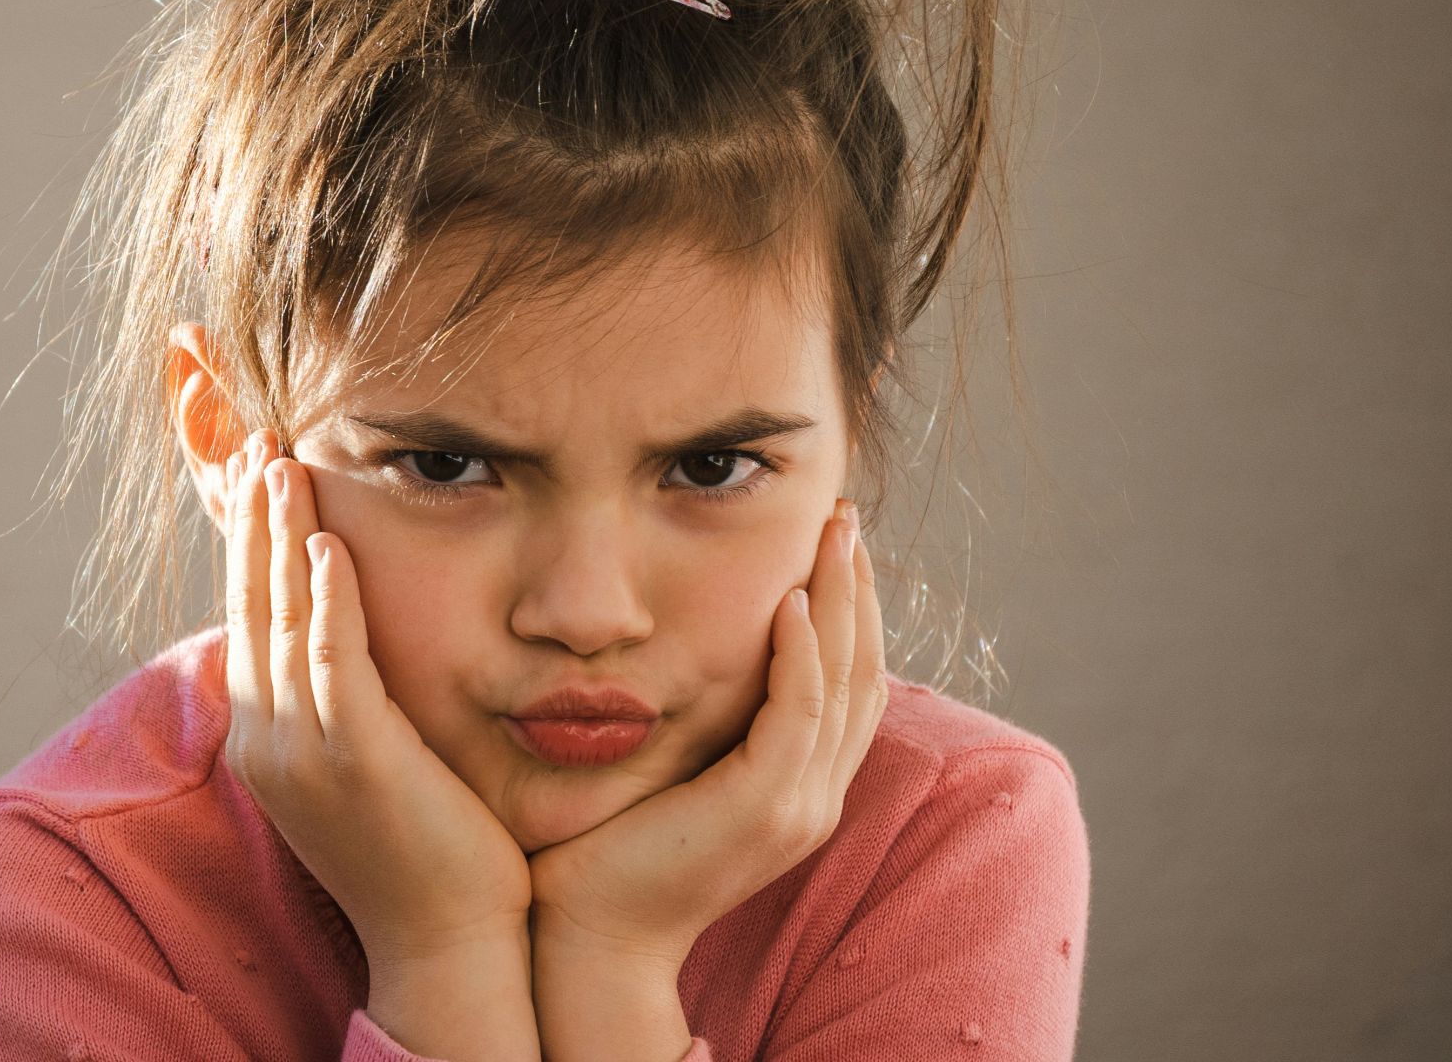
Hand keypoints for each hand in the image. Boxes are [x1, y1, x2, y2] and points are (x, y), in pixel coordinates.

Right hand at [222, 429, 533, 961]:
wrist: (448, 942)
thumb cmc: (425, 848)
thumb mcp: (367, 761)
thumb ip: (348, 697)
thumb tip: (348, 634)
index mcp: (266, 739)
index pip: (249, 617)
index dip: (251, 543)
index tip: (258, 472)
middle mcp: (266, 741)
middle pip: (250, 606)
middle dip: (253, 521)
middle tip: (258, 442)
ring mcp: (302, 754)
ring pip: (281, 621)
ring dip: (280, 537)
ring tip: (281, 462)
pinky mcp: (353, 762)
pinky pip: (332, 664)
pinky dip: (327, 601)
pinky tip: (328, 542)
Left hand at [526, 499, 887, 964]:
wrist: (590, 935)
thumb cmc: (608, 850)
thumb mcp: (671, 769)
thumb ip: (701, 720)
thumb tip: (687, 646)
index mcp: (800, 787)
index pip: (849, 684)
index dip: (851, 610)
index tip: (834, 543)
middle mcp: (814, 796)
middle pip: (862, 672)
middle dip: (858, 589)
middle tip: (845, 517)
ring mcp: (798, 806)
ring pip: (843, 684)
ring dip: (841, 602)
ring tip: (832, 535)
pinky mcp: (764, 809)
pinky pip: (799, 715)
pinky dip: (800, 654)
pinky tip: (790, 601)